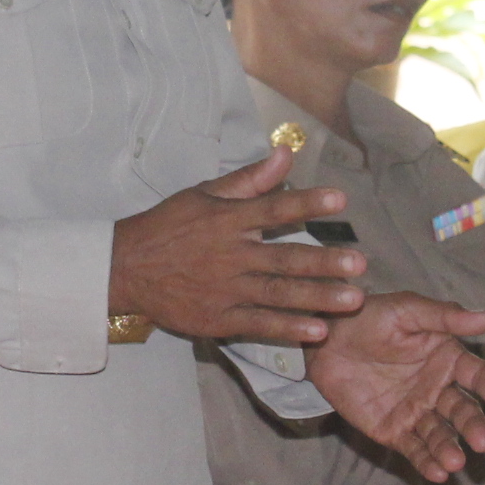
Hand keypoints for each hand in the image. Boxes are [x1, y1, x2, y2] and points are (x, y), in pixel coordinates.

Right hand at [108, 146, 364, 345]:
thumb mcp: (203, 194)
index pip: (274, 208)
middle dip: (324, 261)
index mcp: (228, 220)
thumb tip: (285, 153)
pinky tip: (317, 330)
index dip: (307, 203)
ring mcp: (226, 290)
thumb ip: (249, 179)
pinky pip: (258, 325)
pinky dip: (288, 328)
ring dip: (317, 297)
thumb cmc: (167, 226)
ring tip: (352, 299)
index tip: (340, 200)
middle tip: (359, 263)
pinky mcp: (218, 319)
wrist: (124, 268)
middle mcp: (232, 255)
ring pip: (279, 294)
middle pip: (284, 258)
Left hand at [308, 293, 484, 482]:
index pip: (480, 378)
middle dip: (474, 428)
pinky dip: (426, 461)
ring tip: (454, 462)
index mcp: (449, 359)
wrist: (324, 340)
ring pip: (440, 434)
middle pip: (463, 412)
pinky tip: (436, 473)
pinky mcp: (392, 430)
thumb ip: (444, 316)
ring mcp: (416, 412)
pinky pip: (413, 448)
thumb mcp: (407, 310)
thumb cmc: (369, 317)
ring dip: (449, 449)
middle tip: (483, 443)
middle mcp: (438, 389)